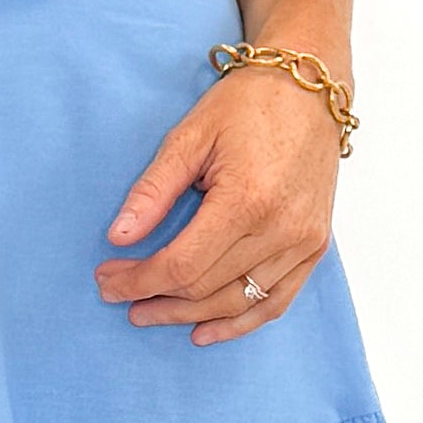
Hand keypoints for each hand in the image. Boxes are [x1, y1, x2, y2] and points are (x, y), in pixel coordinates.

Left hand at [94, 64, 341, 344]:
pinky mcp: (314, 247)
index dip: (138, 279)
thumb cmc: (247, 105)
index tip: (107, 280)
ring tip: (149, 313)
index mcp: (246, 200)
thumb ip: (153, 190)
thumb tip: (119, 236)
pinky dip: (239, 323)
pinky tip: (204, 331)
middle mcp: (280, 229)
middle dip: (153, 296)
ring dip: (188, 315)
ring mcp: (303, 242)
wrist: (308, 91)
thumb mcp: (189, 136)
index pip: (181, 263)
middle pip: (205, 288)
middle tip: (118, 295)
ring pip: (236, 302)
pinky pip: (275, 301)